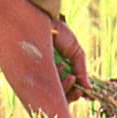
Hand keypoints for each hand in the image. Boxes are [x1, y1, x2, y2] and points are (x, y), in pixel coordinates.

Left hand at [0, 0, 75, 117]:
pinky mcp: (27, 75)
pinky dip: (56, 85)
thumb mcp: (74, 51)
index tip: (85, 92)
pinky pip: (41, 91)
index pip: (65, 91)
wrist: (44, 19)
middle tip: (77, 87)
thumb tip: (89, 89)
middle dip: (71, 95)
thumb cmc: (59, 32)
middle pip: (59, 97)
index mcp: (56, 72)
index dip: (75, 94)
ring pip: (51, 96)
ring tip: (70, 76)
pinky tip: (62, 71)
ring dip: (65, 89)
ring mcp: (36, 77)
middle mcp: (45, 76)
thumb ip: (82, 69)